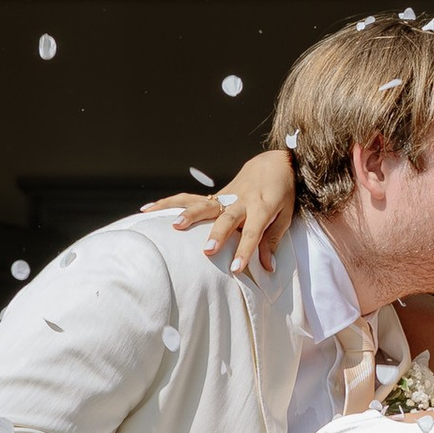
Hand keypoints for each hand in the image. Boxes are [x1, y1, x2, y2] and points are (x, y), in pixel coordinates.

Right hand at [148, 148, 295, 274]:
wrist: (273, 164)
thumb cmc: (282, 193)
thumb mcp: (285, 216)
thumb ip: (272, 240)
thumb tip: (267, 267)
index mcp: (262, 208)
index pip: (254, 232)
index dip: (245, 250)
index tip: (236, 268)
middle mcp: (241, 201)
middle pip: (227, 218)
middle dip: (216, 234)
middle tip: (207, 250)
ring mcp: (225, 196)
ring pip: (203, 204)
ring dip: (188, 214)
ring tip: (173, 226)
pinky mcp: (214, 196)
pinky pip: (188, 198)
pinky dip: (169, 203)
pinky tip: (148, 209)